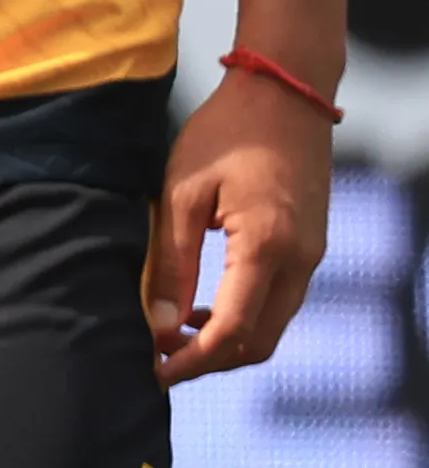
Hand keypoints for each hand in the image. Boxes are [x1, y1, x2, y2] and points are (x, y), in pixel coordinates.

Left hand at [148, 67, 335, 383]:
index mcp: (266, 248)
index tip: (155, 372)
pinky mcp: (310, 249)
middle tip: (159, 361)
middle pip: (259, 342)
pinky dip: (244, 318)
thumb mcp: (180, 192)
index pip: (233, 331)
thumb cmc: (225, 134)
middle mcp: (299, 262)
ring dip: (227, 342)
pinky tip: (203, 309)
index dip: (193, 360)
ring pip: (272, 326)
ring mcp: (312, 257)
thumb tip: (159, 322)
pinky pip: (279, 302)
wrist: (283, 96)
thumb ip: (172, 261)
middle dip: (209, 361)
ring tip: (173, 338)